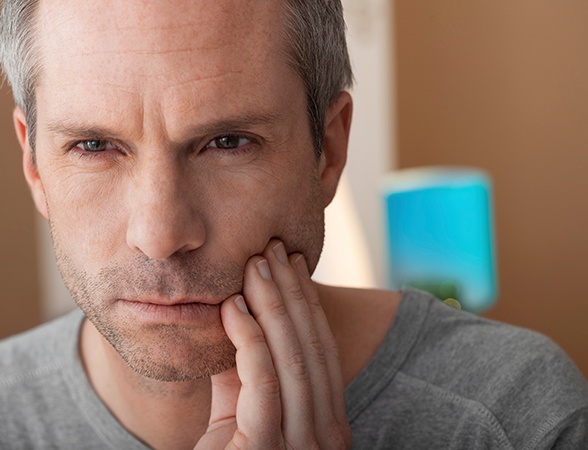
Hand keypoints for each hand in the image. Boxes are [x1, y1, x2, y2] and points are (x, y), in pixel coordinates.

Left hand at [194, 240, 351, 448]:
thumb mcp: (240, 406)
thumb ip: (245, 367)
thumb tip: (239, 311)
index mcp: (327, 422)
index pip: (321, 348)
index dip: (307, 302)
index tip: (292, 261)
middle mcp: (327, 435)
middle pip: (312, 346)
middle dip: (292, 292)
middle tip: (273, 248)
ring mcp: (302, 446)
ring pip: (293, 357)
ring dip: (273, 304)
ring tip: (255, 264)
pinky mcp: (265, 449)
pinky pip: (264, 380)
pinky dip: (250, 337)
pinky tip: (233, 306)